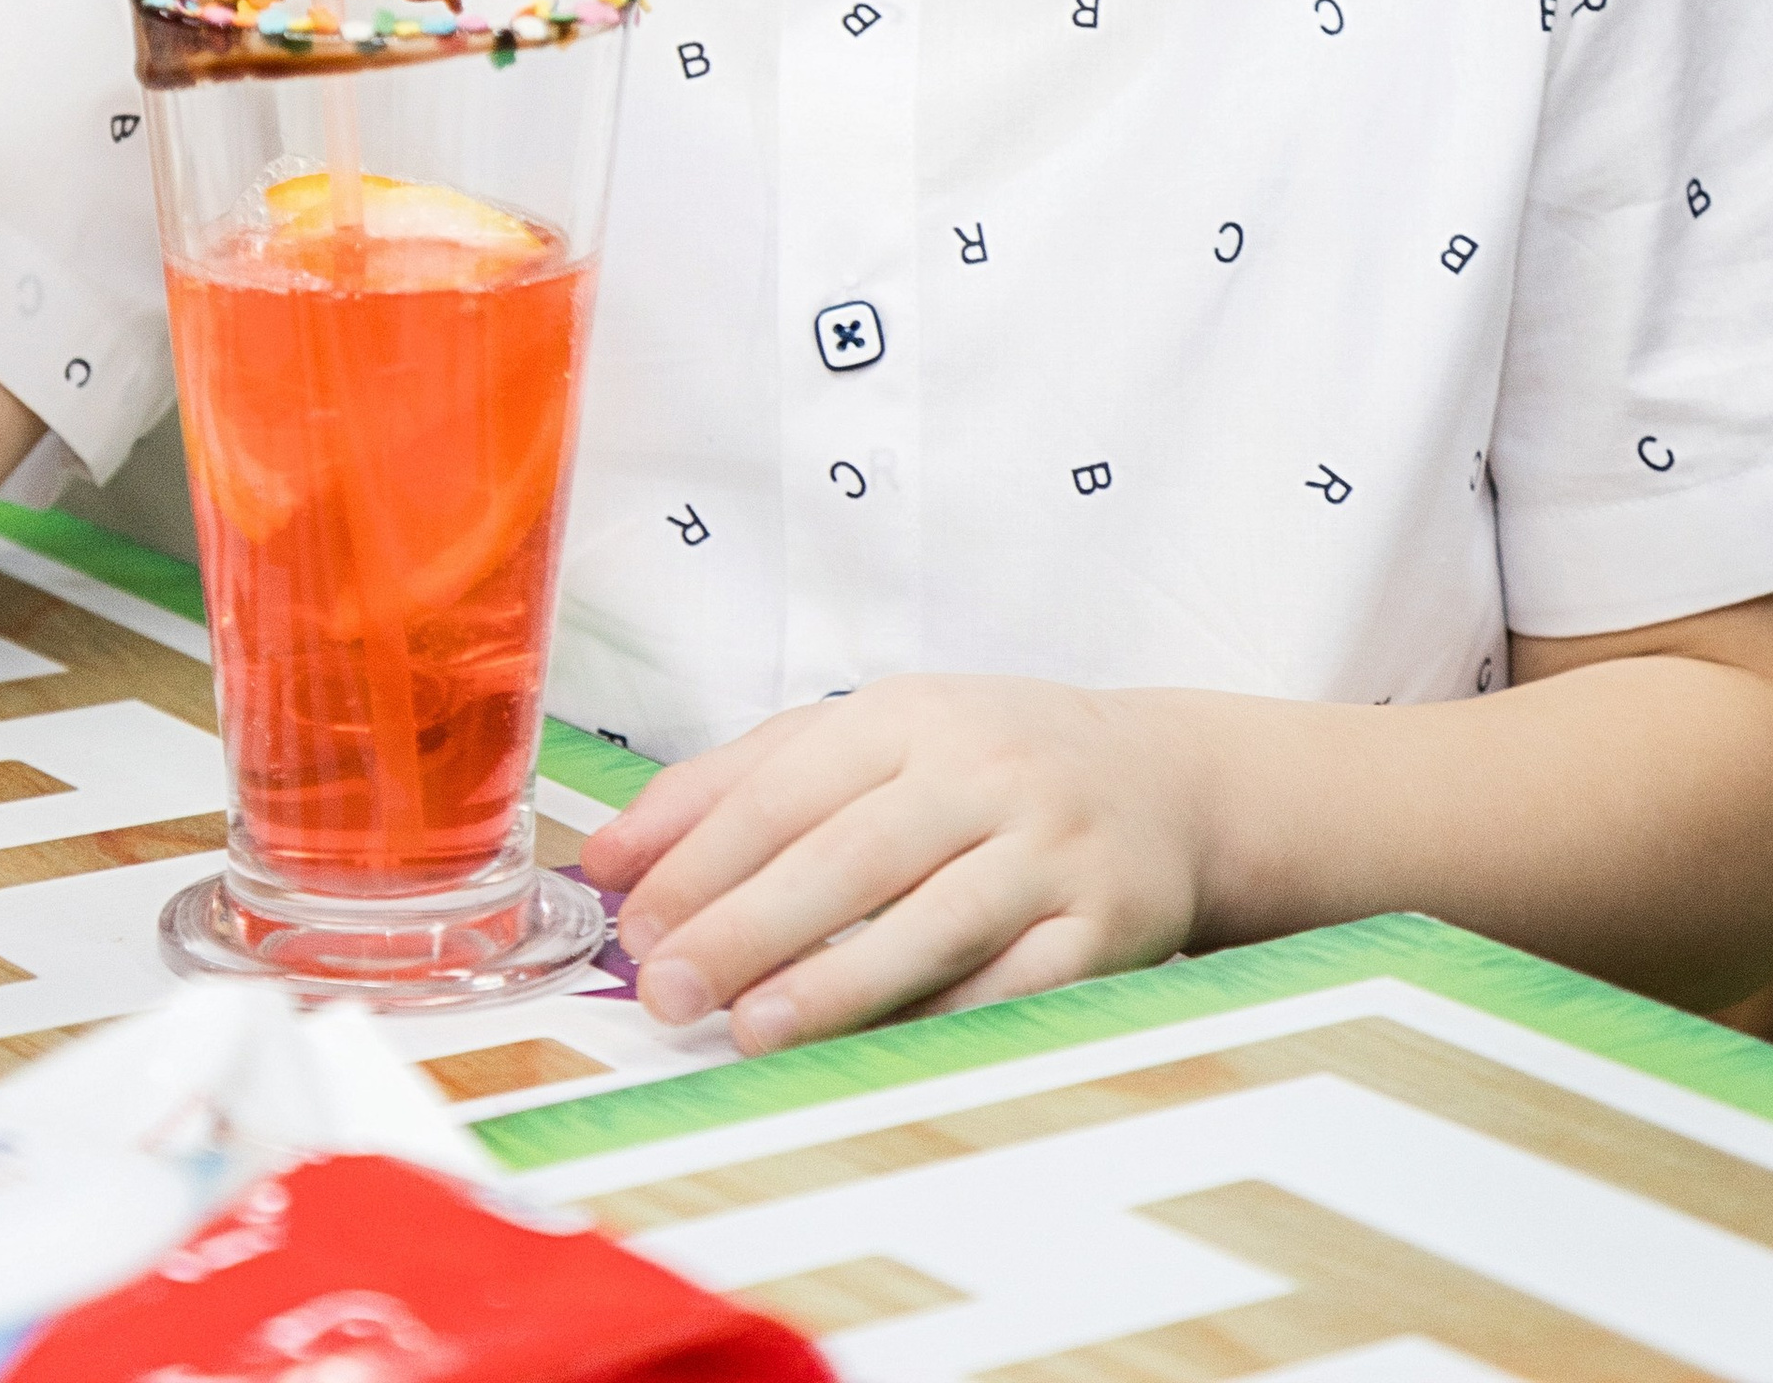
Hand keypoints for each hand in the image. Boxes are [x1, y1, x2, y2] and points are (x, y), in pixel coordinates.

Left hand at [582, 676, 1207, 1052]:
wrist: (1165, 784)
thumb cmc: (986, 765)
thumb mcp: (870, 738)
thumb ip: (733, 786)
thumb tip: (607, 860)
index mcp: (911, 717)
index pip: (787, 787)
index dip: (704, 858)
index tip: (635, 925)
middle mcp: (983, 772)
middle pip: (851, 854)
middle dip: (749, 926)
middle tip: (668, 989)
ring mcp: (1049, 850)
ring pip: (932, 920)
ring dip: (836, 983)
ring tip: (750, 1030)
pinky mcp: (1105, 928)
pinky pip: (1014, 987)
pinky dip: (940, 1024)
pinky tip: (873, 1056)